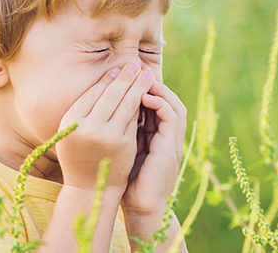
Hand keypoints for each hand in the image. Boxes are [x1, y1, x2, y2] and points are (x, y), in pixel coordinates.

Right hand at [56, 63, 155, 192]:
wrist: (89, 188)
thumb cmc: (79, 156)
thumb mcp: (72, 132)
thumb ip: (84, 111)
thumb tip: (106, 81)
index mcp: (70, 120)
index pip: (93, 93)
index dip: (107, 79)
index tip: (117, 69)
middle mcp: (87, 126)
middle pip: (110, 94)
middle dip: (125, 77)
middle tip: (135, 65)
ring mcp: (107, 135)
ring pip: (126, 104)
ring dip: (138, 86)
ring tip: (146, 75)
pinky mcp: (124, 144)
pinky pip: (134, 119)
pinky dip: (141, 105)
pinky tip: (147, 95)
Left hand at [121, 80, 186, 214]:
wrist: (141, 207)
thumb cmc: (128, 182)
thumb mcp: (124, 151)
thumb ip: (122, 133)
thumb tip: (104, 113)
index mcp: (158, 137)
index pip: (157, 104)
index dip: (144, 89)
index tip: (127, 77)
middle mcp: (168, 137)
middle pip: (168, 100)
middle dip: (153, 84)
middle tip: (135, 70)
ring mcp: (172, 142)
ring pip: (174, 105)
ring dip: (159, 89)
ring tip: (140, 79)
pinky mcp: (171, 147)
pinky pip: (171, 117)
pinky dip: (159, 104)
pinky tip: (143, 97)